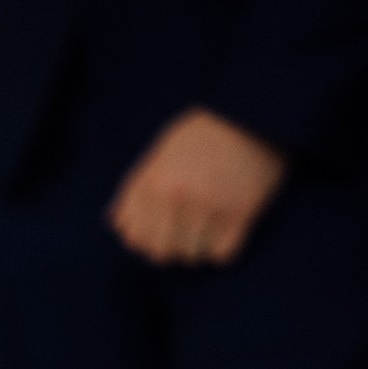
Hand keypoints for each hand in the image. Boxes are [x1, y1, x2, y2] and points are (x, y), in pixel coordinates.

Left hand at [106, 107, 285, 266]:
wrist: (253, 113)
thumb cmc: (202, 135)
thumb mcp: (159, 154)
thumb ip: (135, 189)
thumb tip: (115, 224)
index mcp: (153, 183)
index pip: (134, 238)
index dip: (145, 240)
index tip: (161, 231)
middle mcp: (178, 196)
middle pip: (161, 253)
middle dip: (170, 247)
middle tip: (185, 234)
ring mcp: (209, 206)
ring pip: (192, 256)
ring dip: (198, 247)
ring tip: (208, 228)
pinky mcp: (242, 212)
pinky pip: (222, 255)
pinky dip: (223, 249)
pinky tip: (227, 231)